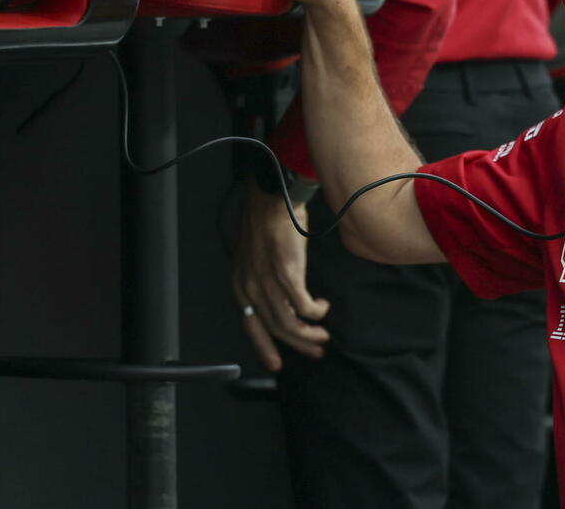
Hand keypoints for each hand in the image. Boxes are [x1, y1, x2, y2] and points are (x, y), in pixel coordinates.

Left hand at [233, 181, 330, 370]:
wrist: (272, 200)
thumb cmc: (266, 222)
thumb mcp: (255, 257)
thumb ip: (263, 281)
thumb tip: (281, 300)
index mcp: (240, 285)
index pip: (251, 326)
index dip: (264, 348)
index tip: (276, 364)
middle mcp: (251, 288)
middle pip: (275, 328)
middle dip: (297, 344)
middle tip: (315, 351)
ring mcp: (268, 283)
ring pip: (290, 323)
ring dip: (309, 334)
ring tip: (323, 336)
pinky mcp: (287, 275)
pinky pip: (304, 307)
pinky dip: (316, 312)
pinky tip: (323, 308)